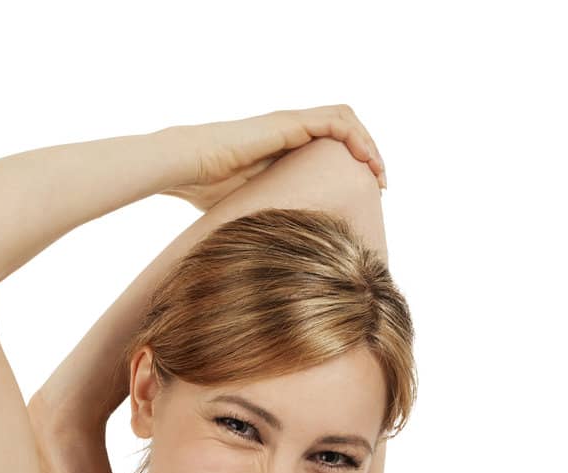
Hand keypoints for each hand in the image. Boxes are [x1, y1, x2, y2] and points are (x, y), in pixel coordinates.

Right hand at [161, 105, 385, 212]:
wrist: (187, 166)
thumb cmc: (205, 190)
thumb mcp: (248, 209)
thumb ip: (268, 219)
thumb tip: (277, 256)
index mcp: (284, 149)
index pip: (330, 146)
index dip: (353, 164)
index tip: (366, 194)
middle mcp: (291, 132)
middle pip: (344, 130)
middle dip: (368, 154)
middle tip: (381, 185)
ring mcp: (291, 124)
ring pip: (346, 120)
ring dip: (369, 145)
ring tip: (379, 174)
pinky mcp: (290, 123)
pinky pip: (335, 121)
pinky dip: (357, 138)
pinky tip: (366, 161)